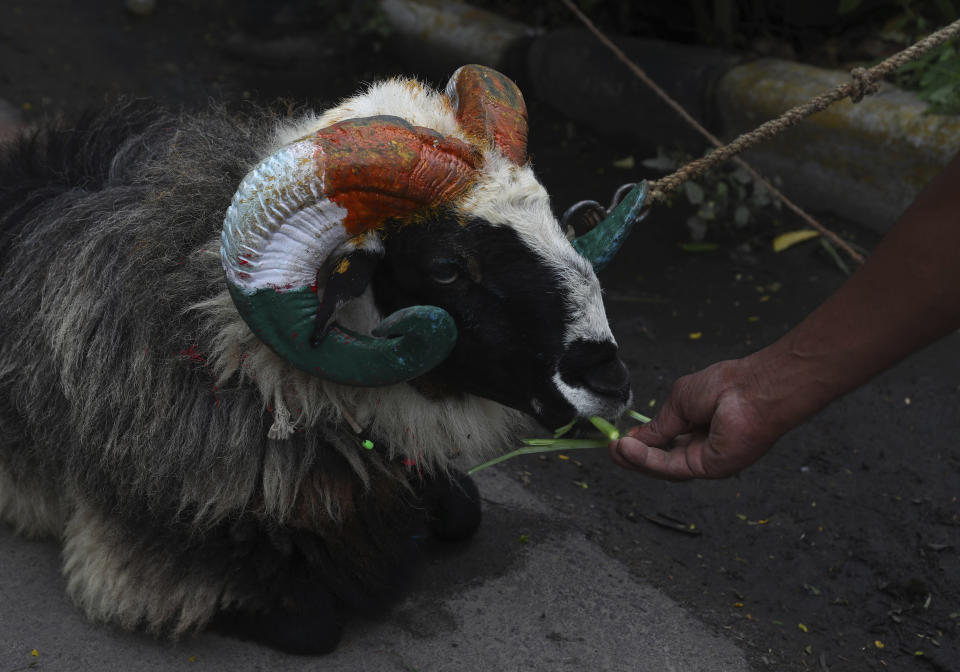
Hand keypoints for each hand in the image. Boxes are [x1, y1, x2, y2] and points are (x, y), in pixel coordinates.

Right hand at [610, 357, 785, 479]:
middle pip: (659, 458)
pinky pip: (671, 466)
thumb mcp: (679, 400)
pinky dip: (647, 460)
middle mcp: (700, 446)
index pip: (662, 442)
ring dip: (635, 459)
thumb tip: (635, 437)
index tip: (617, 439)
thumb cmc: (724, 386)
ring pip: (662, 466)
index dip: (639, 443)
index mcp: (695, 426)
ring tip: (615, 448)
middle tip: (611, 449)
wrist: (752, 389)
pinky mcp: (709, 468)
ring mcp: (705, 458)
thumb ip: (659, 424)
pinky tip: (628, 448)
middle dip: (632, 456)